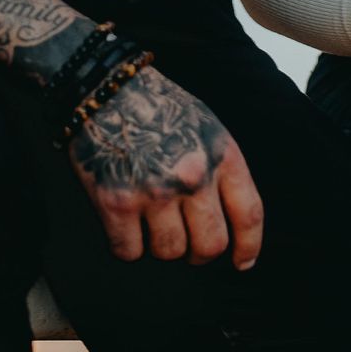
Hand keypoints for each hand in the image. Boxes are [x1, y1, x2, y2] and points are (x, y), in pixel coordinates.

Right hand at [67, 65, 264, 269]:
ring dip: (161, 246)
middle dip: (200, 254)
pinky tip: (124, 225)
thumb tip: (228, 221)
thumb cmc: (155, 108)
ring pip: (170, 252)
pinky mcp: (116, 202)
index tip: (242, 263)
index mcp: (221, 156)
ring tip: (150, 222)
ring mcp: (154, 190)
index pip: (248, 215)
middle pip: (210, 244)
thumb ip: (221, 169)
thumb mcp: (207, 128)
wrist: (102, 88)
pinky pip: (129, 251)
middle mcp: (193, 175)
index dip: (248, 247)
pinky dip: (126, 246)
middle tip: (188, 247)